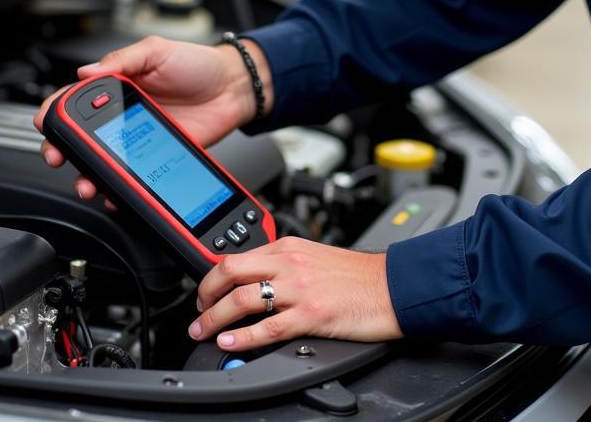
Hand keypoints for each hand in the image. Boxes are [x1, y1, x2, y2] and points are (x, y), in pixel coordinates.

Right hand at [33, 34, 271, 199]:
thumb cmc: (198, 64)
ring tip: (86, 181)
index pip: (77, 99)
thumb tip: (87, 71)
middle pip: (80, 136)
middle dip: (62, 149)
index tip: (46, 123)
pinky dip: (117, 186)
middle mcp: (122, 113)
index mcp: (118, 84)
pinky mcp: (155, 156)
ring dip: (87, 174)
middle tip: (58, 157)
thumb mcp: (158, 51)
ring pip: (101, 160)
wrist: (233, 88)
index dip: (56, 111)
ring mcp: (137, 137)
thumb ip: (123, 60)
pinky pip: (130, 175)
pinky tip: (114, 190)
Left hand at [187, 237, 402, 350]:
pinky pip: (268, 327)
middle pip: (231, 272)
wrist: (392, 286)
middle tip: (198, 313)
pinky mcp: (311, 315)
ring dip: (215, 318)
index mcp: (289, 247)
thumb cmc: (359, 275)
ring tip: (204, 331)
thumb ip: (285, 264)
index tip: (206, 293)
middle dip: (206, 295)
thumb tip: (257, 280)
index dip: (213, 278)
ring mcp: (300, 289)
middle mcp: (290, 263)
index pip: (237, 257)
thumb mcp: (315, 257)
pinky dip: (242, 337)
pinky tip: (229, 342)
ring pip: (243, 298)